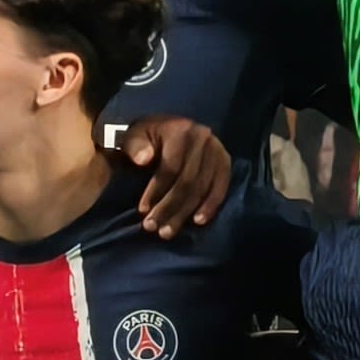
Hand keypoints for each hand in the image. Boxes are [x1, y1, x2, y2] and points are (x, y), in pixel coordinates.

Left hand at [118, 113, 229, 235]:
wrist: (169, 127)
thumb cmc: (149, 136)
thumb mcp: (135, 135)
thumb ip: (134, 146)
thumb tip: (143, 159)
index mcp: (180, 131)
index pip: (170, 167)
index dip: (156, 191)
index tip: (143, 211)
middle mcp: (202, 138)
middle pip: (187, 181)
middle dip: (169, 208)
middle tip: (153, 227)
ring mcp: (216, 150)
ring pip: (202, 188)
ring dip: (184, 213)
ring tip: (167, 232)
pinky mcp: (225, 161)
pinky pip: (220, 188)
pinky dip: (210, 206)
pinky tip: (198, 222)